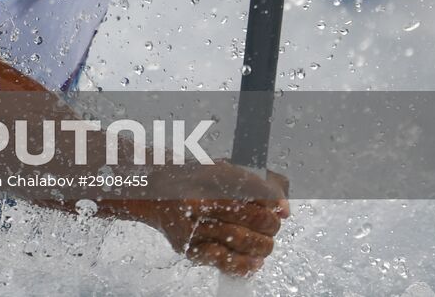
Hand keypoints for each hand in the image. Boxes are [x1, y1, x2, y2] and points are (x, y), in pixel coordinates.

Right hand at [108, 161, 290, 277]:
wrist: (149, 190)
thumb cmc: (192, 179)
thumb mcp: (221, 169)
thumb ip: (256, 183)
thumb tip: (284, 208)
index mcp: (207, 176)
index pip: (254, 190)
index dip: (273, 200)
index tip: (278, 206)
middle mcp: (199, 200)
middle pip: (253, 217)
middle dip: (270, 224)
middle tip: (272, 225)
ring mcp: (192, 225)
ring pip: (243, 240)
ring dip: (263, 244)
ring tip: (265, 242)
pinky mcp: (188, 246)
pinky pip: (224, 261)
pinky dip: (245, 264)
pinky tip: (254, 261)